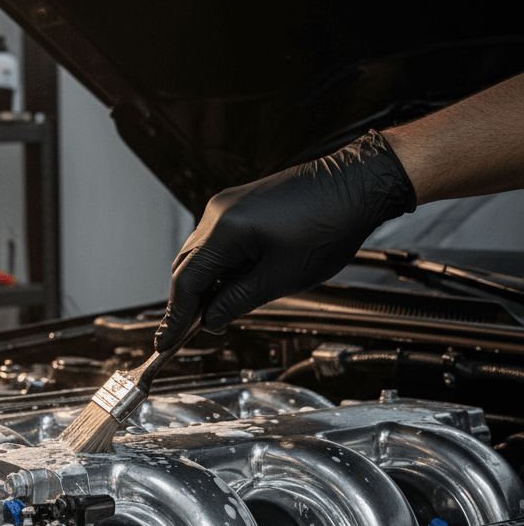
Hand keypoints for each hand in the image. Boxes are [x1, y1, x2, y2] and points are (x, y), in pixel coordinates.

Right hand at [155, 130, 416, 346]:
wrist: (360, 183)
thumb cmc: (330, 224)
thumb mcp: (282, 277)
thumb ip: (238, 301)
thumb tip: (210, 321)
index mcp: (225, 229)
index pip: (186, 282)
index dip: (175, 318)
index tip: (165, 343)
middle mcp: (218, 213)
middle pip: (186, 268)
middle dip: (187, 304)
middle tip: (187, 335)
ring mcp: (228, 206)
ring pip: (201, 256)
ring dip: (205, 286)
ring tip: (217, 314)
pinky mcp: (241, 206)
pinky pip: (217, 243)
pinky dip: (219, 268)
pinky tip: (232, 286)